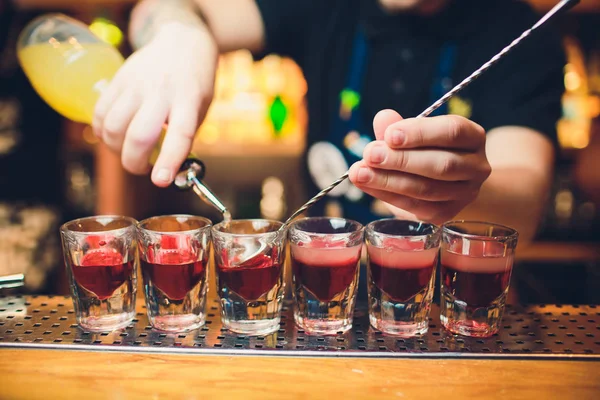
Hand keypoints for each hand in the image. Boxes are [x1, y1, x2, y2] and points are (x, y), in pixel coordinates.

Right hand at [92, 23, 217, 186]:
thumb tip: (167, 172)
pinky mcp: (118, 79)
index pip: (179, 135)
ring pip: (114, 126)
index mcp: (188, 102)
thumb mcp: (200, 110)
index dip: (169, 161)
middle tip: (141, 168)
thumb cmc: (194, 85)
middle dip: (134, 162)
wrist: (182, 43)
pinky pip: (100, 112)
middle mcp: (162, 92)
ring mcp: (137, 84)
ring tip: (126, 151)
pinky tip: (112, 136)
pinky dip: (102, 132)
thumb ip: (184, 138)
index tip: (161, 181)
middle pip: (139, 135)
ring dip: (116, 149)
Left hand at [348, 110, 491, 223]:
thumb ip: (399, 127)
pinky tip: (367, 185)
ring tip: (360, 172)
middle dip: (401, 160)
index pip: (452, 132)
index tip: (389, 134)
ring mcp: (465, 194)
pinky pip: (416, 206)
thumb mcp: (415, 134)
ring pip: (427, 189)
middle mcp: (476, 167)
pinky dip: (388, 196)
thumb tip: (383, 118)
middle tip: (370, 155)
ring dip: (388, 181)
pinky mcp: (447, 214)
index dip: (420, 133)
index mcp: (473, 137)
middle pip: (441, 164)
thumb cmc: (428, 150)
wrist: (447, 184)